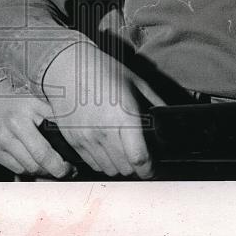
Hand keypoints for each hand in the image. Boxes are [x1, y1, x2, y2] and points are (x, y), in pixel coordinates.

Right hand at [0, 79, 72, 177]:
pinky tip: (35, 164)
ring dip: (42, 172)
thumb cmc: (17, 100)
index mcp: (22, 117)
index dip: (60, 165)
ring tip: (52, 167)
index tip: (70, 167)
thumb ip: (55, 115)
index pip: (44, 151)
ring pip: (26, 169)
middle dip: (54, 171)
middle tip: (66, 170)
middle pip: (36, 163)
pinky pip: (15, 169)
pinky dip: (27, 170)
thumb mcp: (37, 101)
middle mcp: (9, 131)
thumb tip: (76, 133)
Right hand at [42, 43, 152, 178]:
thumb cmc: (101, 70)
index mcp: (124, 115)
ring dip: (119, 165)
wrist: (66, 66)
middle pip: (126, 168)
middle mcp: (104, 130)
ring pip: (109, 169)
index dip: (149, 169)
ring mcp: (86, 137)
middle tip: (138, 155)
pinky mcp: (73, 140)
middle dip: (136, 166)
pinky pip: (92, 164)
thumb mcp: (134, 81)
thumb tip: (169, 117)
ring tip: (121, 150)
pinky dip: (102, 161)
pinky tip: (105, 147)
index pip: (139, 158)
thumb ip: (155, 101)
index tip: (152, 167)